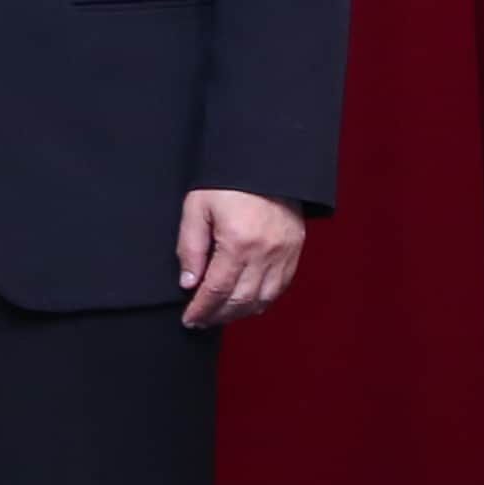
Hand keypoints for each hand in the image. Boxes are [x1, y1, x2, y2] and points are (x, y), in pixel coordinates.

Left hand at [177, 187, 306, 328]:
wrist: (266, 162)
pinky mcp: (295, 251)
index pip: (217, 290)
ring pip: (263, 299)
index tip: (189, 319)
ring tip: (220, 315)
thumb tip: (188, 283)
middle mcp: (265, 253)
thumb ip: (191, 247)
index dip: (202, 309)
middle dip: (218, 315)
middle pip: (240, 300)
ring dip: (240, 313)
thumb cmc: (227, 182)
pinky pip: (280, 287)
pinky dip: (262, 301)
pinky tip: (247, 304)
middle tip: (201, 321)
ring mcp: (284, 254)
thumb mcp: (197, 207)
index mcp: (238, 242)